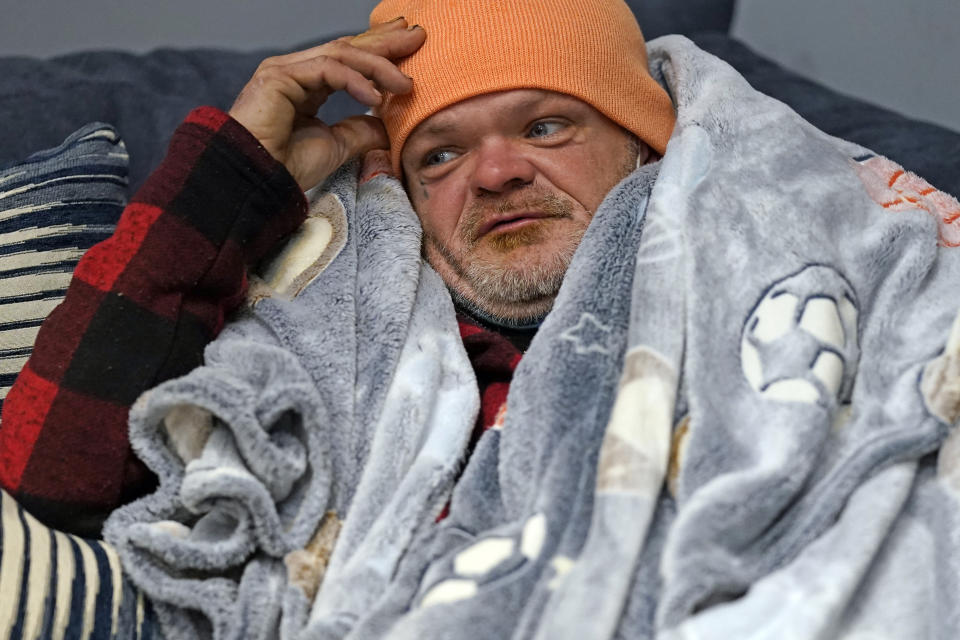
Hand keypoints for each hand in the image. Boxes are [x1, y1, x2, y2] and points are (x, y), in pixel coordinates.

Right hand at [229, 18, 424, 190]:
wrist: (255, 181)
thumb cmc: (286, 167)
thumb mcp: (336, 146)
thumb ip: (360, 132)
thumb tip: (387, 126)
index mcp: (305, 86)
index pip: (348, 61)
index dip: (378, 52)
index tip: (409, 48)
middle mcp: (294, 71)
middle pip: (347, 47)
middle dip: (383, 41)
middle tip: (416, 35)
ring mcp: (285, 70)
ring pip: (340, 54)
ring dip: (377, 64)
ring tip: (405, 81)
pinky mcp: (279, 76)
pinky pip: (327, 69)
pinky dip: (355, 81)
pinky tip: (375, 98)